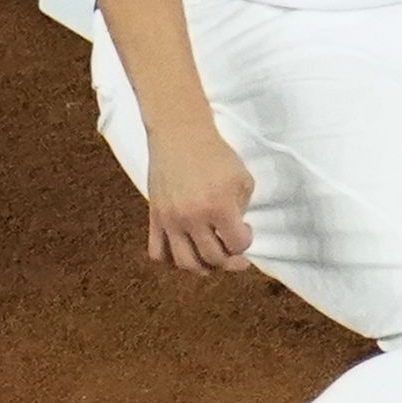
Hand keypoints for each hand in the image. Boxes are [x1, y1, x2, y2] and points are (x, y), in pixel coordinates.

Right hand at [145, 123, 256, 273]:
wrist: (180, 135)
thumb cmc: (216, 155)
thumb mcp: (242, 178)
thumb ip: (242, 208)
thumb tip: (235, 231)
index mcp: (219, 207)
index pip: (237, 245)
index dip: (246, 242)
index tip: (245, 230)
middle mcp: (192, 218)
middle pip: (212, 259)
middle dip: (229, 260)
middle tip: (234, 252)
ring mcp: (170, 220)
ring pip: (184, 263)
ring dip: (202, 267)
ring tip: (211, 258)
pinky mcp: (154, 217)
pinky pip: (157, 252)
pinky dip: (171, 260)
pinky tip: (185, 250)